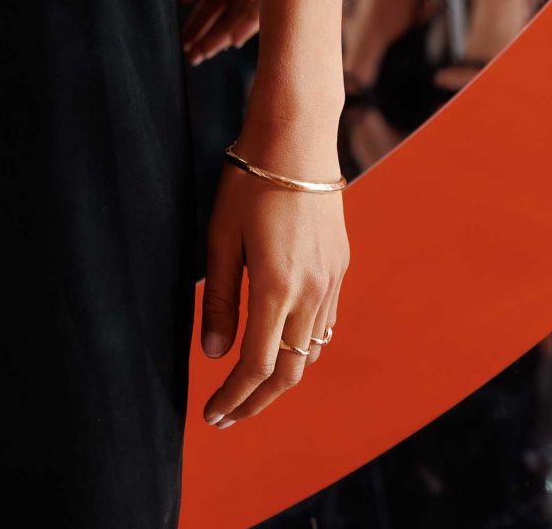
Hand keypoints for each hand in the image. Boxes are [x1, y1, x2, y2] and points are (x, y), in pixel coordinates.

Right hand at [178, 0, 258, 63]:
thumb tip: (184, 2)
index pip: (210, 4)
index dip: (197, 26)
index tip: (184, 46)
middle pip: (226, 14)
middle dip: (209, 36)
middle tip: (193, 57)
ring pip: (242, 13)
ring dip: (225, 33)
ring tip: (209, 51)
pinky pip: (263, 2)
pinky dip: (248, 22)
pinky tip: (233, 37)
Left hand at [199, 156, 349, 426]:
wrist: (297, 137)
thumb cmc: (249, 182)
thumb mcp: (220, 238)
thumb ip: (218, 299)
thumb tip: (213, 354)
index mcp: (277, 287)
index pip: (256, 366)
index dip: (233, 396)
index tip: (212, 414)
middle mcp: (311, 291)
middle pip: (289, 371)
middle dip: (257, 401)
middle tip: (229, 415)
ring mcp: (331, 280)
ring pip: (310, 352)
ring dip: (281, 377)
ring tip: (250, 386)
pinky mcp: (339, 266)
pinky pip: (324, 324)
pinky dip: (301, 347)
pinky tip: (281, 344)